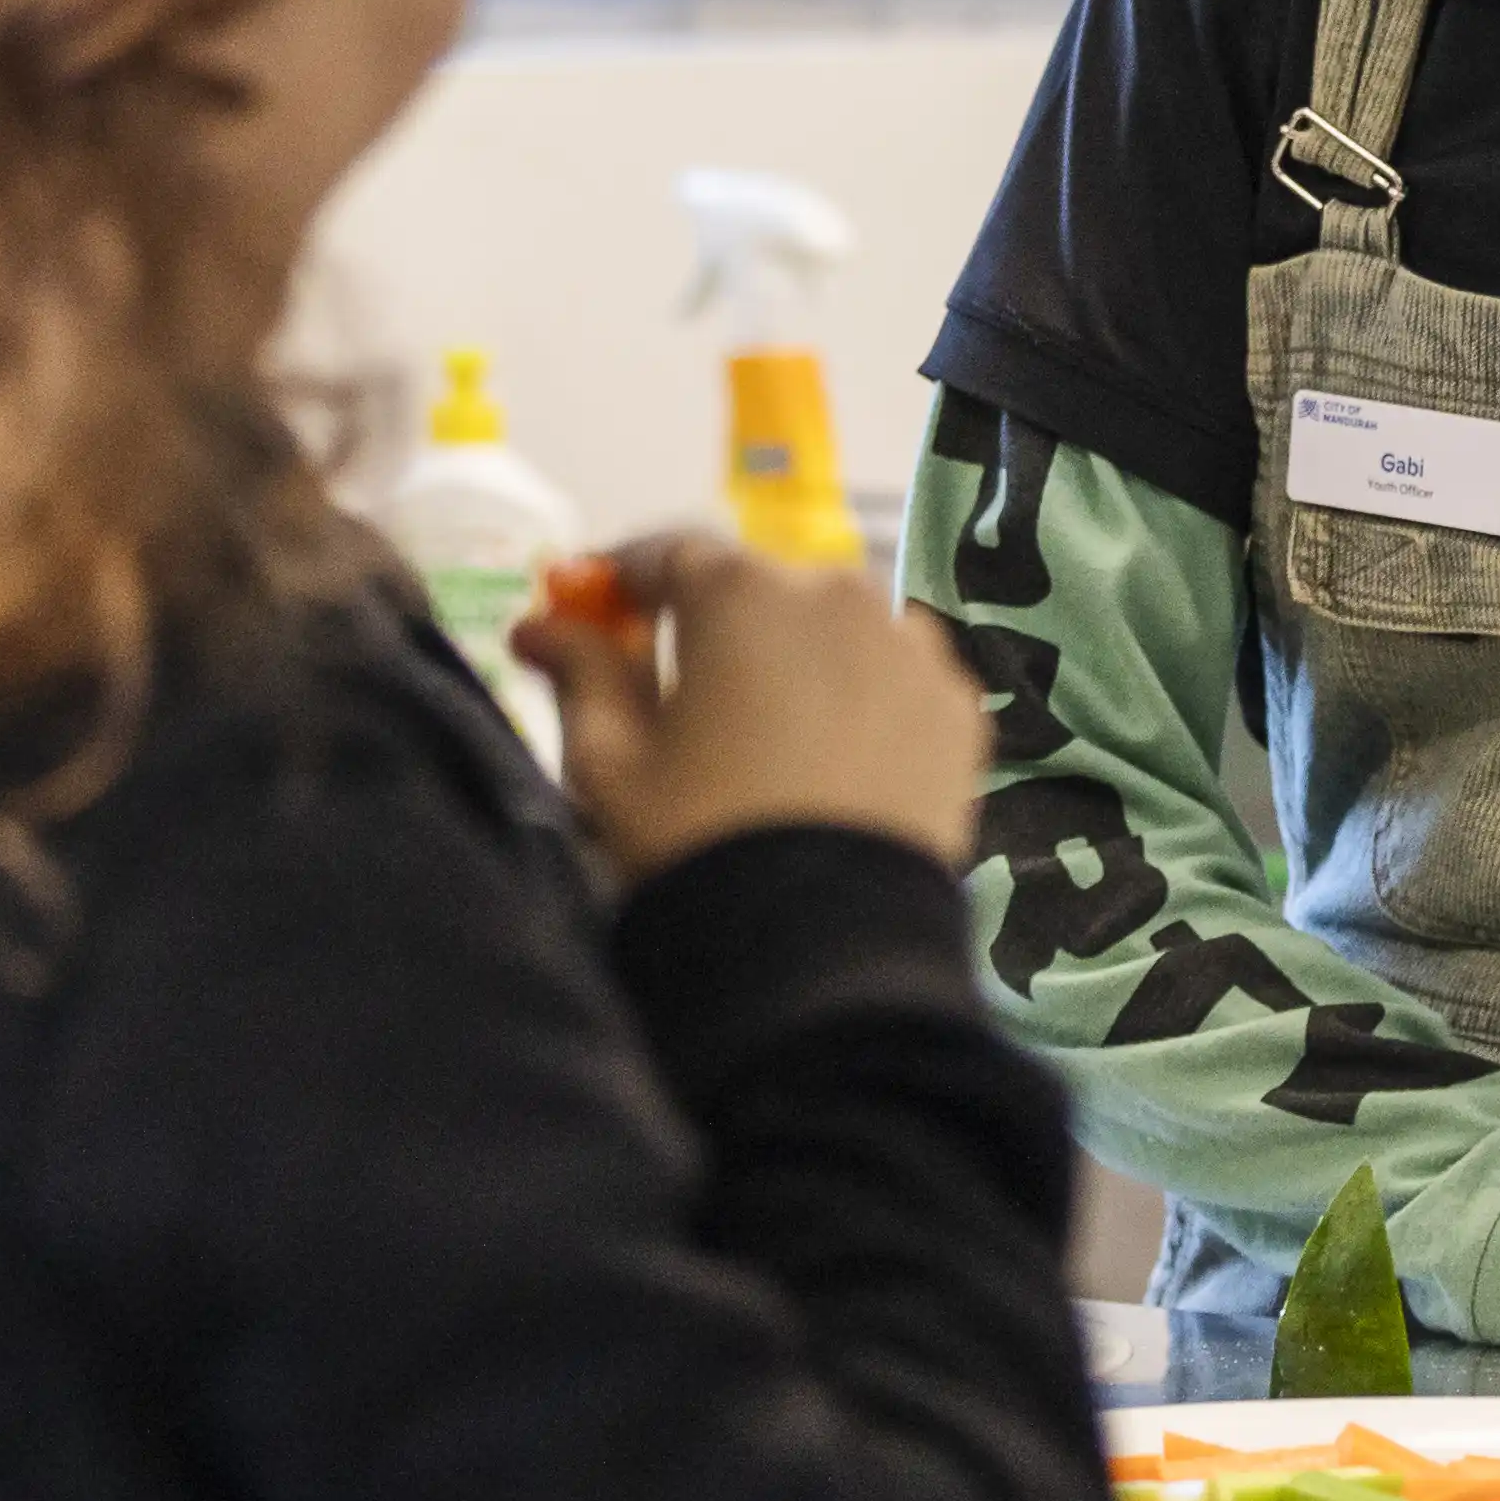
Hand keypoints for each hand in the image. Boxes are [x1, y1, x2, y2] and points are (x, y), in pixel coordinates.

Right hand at [515, 534, 987, 885]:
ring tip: (764, 729)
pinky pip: (894, 676)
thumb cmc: (697, 843)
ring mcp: (911, 648)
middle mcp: (838, 593)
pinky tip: (833, 754)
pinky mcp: (959, 707)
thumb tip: (540, 624)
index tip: (596, 613)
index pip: (669, 553)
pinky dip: (860, 696)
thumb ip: (579, 674)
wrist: (825, 947)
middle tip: (679, 687)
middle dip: (714, 622)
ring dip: (794, 655)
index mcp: (741, 591)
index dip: (625, 580)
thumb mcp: (610, 765)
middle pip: (759, 587)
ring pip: (835, 627)